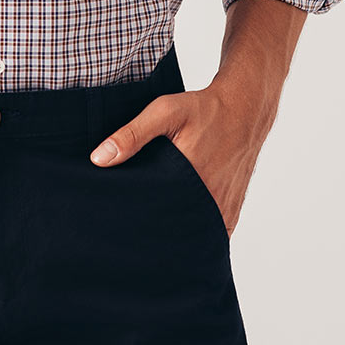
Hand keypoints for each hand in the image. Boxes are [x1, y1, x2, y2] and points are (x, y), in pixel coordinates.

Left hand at [88, 83, 272, 237]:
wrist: (245, 108)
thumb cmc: (204, 110)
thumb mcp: (164, 112)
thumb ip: (132, 135)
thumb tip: (99, 159)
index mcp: (191, 180)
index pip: (157, 216)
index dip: (137, 222)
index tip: (118, 224)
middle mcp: (210, 200)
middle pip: (175, 230)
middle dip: (153, 233)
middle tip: (130, 233)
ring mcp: (224, 208)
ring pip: (195, 235)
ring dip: (176, 236)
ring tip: (152, 235)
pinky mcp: (231, 209)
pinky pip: (211, 233)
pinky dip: (195, 233)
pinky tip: (178, 229)